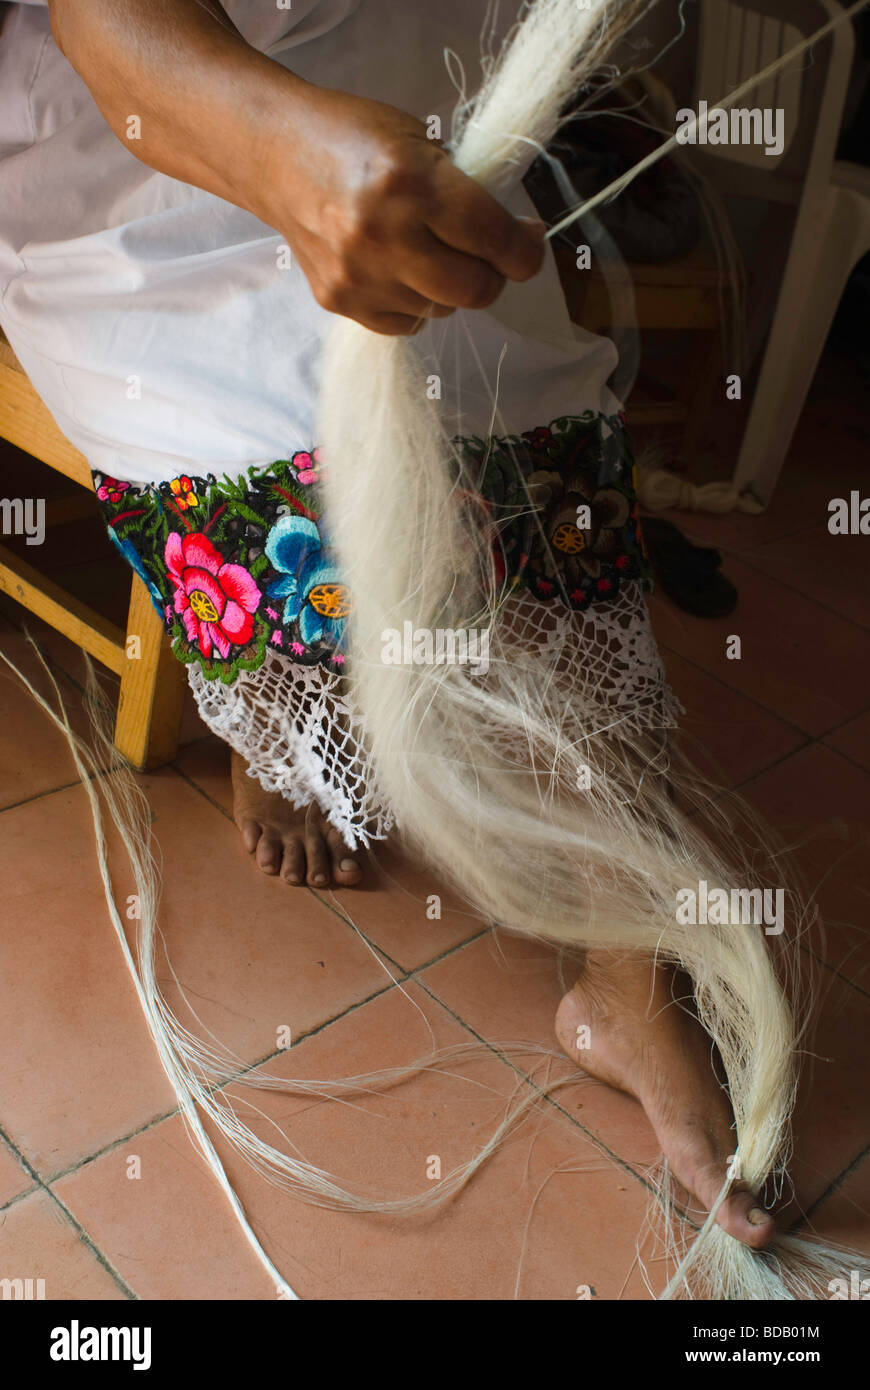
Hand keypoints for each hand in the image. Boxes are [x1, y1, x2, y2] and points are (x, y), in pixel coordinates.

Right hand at [260, 84, 546, 334]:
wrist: (273, 155)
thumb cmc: (353, 138)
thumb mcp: (418, 141)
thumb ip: (463, 190)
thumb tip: (511, 238)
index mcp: (410, 183)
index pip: (494, 239)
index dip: (525, 250)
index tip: (529, 243)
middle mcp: (383, 235)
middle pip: (474, 290)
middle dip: (493, 275)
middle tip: (487, 254)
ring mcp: (358, 275)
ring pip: (441, 309)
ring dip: (448, 287)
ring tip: (426, 250)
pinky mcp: (339, 300)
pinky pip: (406, 323)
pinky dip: (415, 302)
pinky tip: (399, 269)